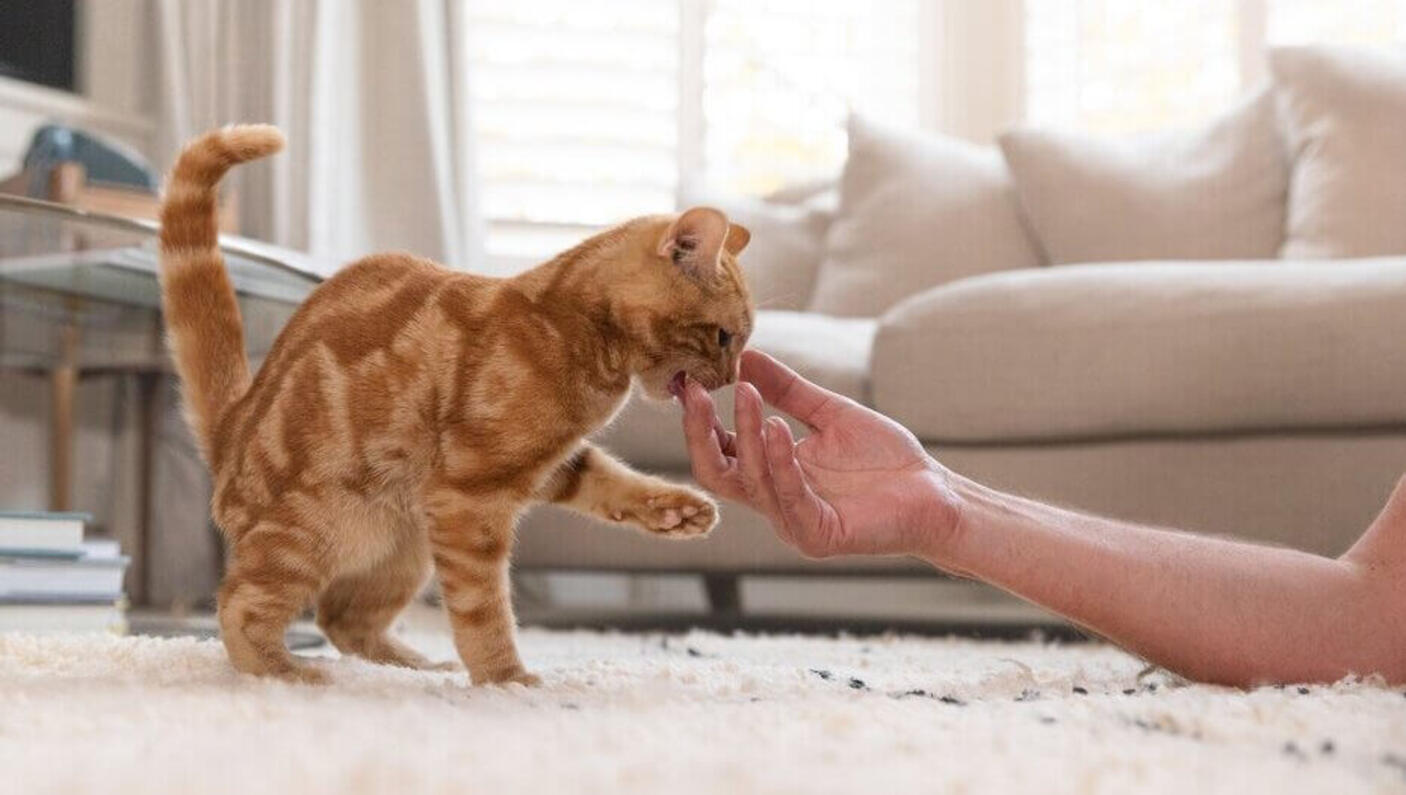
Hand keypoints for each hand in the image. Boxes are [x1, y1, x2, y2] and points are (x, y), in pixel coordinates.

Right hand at [680, 350, 961, 560]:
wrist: (933, 492)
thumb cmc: (884, 459)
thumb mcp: (828, 414)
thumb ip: (787, 390)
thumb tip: (744, 356)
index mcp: (771, 475)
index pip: (719, 451)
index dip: (698, 419)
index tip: (690, 380)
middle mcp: (774, 501)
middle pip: (716, 473)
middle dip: (700, 432)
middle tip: (696, 392)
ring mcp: (793, 522)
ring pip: (750, 482)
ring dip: (745, 435)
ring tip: (747, 394)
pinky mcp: (818, 534)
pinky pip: (789, 498)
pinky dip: (780, 462)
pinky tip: (777, 427)